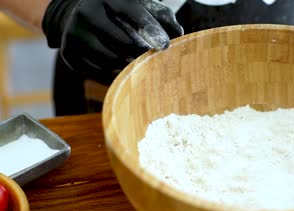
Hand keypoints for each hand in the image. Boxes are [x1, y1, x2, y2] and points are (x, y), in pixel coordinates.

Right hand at [42, 0, 183, 83]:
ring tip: (137, 65)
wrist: (79, 15)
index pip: (134, 15)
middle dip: (142, 54)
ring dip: (129, 67)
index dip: (151, 31)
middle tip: (151, 59)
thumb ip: (163, 18)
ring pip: (112, 61)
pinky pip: (98, 73)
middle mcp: (88, 13)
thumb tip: (178, 34)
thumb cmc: (122, 13)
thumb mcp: (141, 7)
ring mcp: (75, 33)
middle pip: (124, 43)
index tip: (165, 46)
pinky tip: (120, 70)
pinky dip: (113, 75)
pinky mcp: (69, 53)